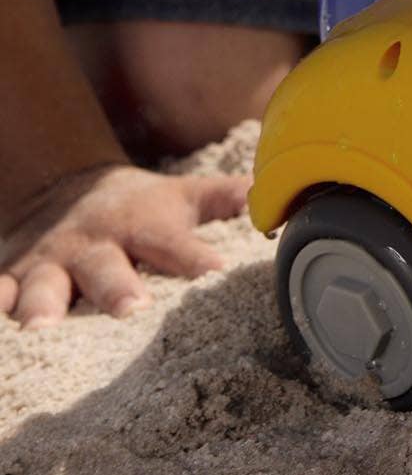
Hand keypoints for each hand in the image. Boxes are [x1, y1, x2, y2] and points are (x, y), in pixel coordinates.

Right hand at [0, 163, 250, 328]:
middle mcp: (97, 243)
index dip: (196, 258)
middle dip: (117, 288)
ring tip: (41, 329)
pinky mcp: (12, 272)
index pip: (175, 243)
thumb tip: (279, 196)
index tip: (216, 275)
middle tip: (131, 310)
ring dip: (43, 305)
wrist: (65, 187)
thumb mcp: (183, 196)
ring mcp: (51, 260)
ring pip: (44, 284)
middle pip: (107, 267)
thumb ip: (229, 198)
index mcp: (143, 225)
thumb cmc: (139, 205)